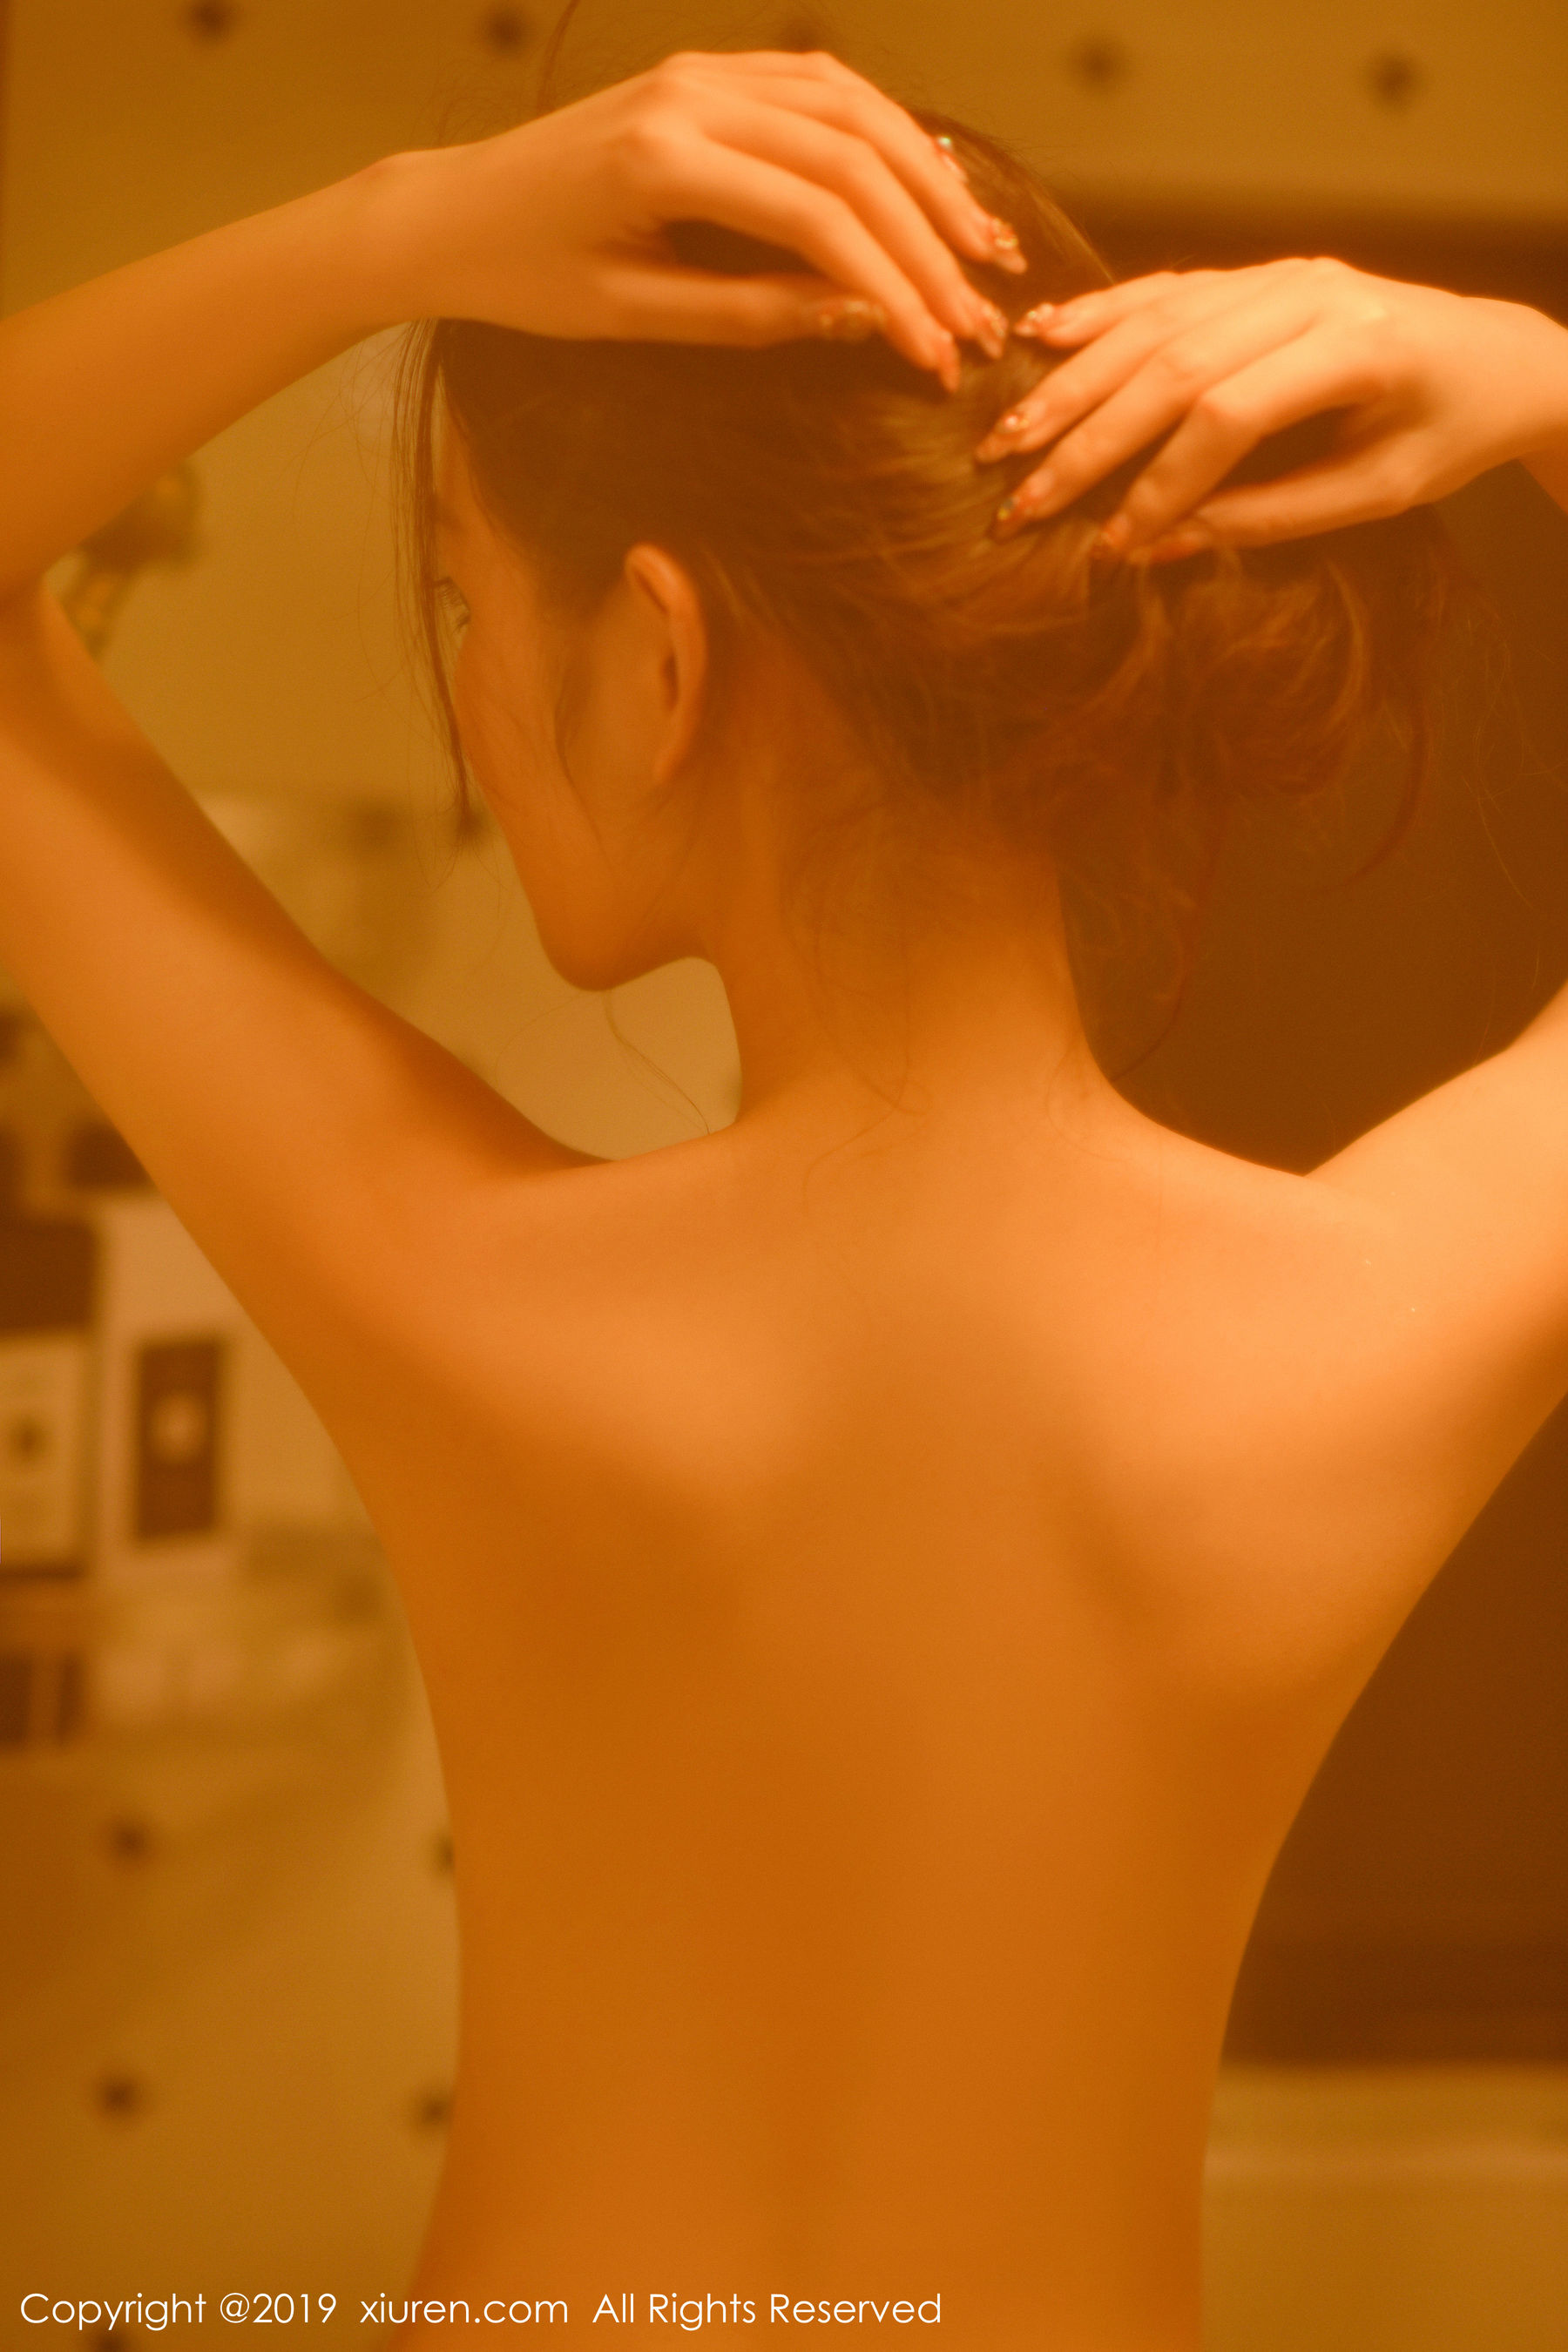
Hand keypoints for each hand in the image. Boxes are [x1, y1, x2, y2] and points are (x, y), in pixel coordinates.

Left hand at [378, 50, 1026, 385]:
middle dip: (929, 242)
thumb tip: (859, 318)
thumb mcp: (632, 316)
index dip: (892, 287)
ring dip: (927, 179)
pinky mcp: (707, 72)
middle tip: (981, 315)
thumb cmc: (528, 277)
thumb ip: (747, 314)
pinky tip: (928, 184)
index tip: (936, 353)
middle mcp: (692, 95)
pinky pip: (822, 88)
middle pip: (852, 157)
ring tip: (981, 249)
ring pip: (853, 109)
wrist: (455, 210)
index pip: (817, 218)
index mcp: (664, 161)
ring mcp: (703, 71)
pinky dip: (886, 135)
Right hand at [975, 258, 1567, 556]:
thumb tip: (1158, 545)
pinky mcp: (1258, 272)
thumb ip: (1269, 516)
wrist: (1494, 355)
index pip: (1228, 414)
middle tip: (1020, 498)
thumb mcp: (1375, 493)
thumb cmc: (1445, 434)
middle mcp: (1311, 292)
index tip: (1110, 543)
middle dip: (1087, 439)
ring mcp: (1279, 272)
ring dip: (1071, 382)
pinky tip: (1039, 338)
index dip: (1161, 482)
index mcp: (1357, 347)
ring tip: (1007, 435)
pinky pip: (1164, 286)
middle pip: (1173, 362)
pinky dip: (1097, 313)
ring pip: (1154, 320)